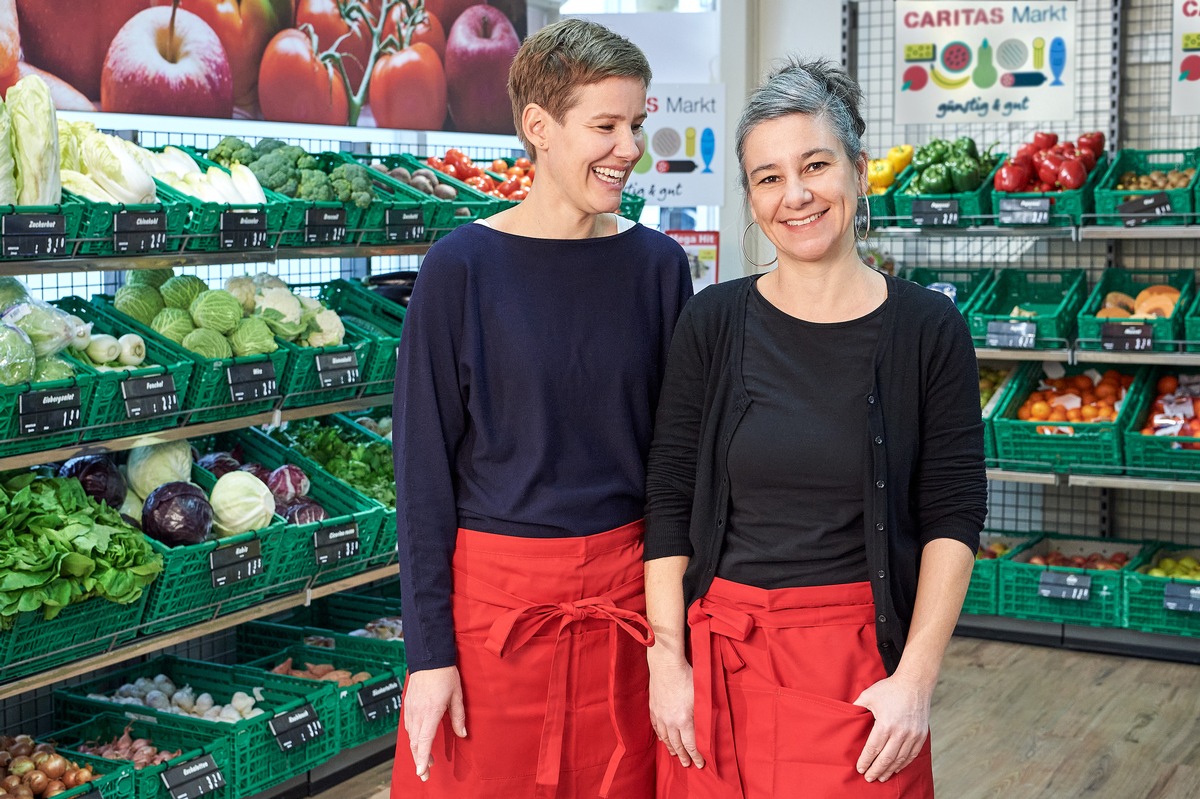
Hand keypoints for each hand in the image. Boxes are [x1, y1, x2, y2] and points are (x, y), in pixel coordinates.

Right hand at [404, 666, 466, 780]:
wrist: (429, 658)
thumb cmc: (445, 674)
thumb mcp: (457, 695)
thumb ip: (459, 717)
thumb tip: (463, 735)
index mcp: (431, 712)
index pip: (424, 740)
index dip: (422, 758)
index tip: (422, 771)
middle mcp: (417, 713)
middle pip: (415, 743)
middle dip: (419, 760)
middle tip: (425, 774)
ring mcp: (410, 709)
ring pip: (410, 736)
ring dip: (416, 750)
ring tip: (426, 759)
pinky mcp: (407, 705)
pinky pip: (408, 726)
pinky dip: (413, 737)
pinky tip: (419, 741)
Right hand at [648, 650, 703, 767]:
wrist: (666, 664)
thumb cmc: (686, 676)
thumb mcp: (700, 696)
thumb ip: (702, 714)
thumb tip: (706, 727)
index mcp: (684, 720)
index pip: (691, 745)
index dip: (696, 756)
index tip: (700, 764)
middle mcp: (670, 721)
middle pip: (677, 744)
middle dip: (683, 756)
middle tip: (687, 764)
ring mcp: (660, 715)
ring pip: (665, 738)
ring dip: (671, 748)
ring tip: (675, 755)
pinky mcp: (653, 708)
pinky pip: (656, 727)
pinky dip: (660, 736)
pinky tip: (662, 739)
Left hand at [852, 673, 929, 782]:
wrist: (915, 683)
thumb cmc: (889, 688)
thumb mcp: (868, 695)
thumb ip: (856, 707)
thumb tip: (845, 716)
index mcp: (885, 724)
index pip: (873, 749)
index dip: (866, 761)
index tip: (860, 769)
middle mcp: (900, 732)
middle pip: (886, 758)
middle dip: (876, 770)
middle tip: (868, 778)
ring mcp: (913, 735)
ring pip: (900, 759)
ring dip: (889, 770)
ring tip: (881, 777)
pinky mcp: (921, 735)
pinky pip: (911, 755)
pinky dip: (903, 764)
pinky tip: (895, 768)